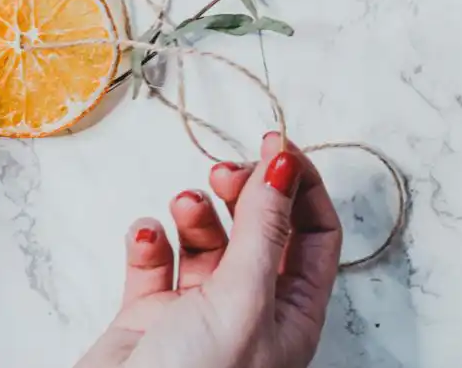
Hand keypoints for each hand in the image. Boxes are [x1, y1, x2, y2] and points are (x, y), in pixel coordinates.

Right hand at [77, 133, 341, 367]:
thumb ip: (263, 230)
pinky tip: (146, 237)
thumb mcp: (242, 301)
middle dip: (243, 191)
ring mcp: (198, 314)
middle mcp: (249, 312)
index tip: (274, 142)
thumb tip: (286, 165)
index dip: (300, 184)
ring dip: (195, 211)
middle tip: (222, 171)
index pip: (314, 234)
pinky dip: (150, 239)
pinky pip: (155, 261)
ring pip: (206, 238)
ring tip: (181, 208)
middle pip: (260, 228)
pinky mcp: (149, 319)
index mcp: (291, 315)